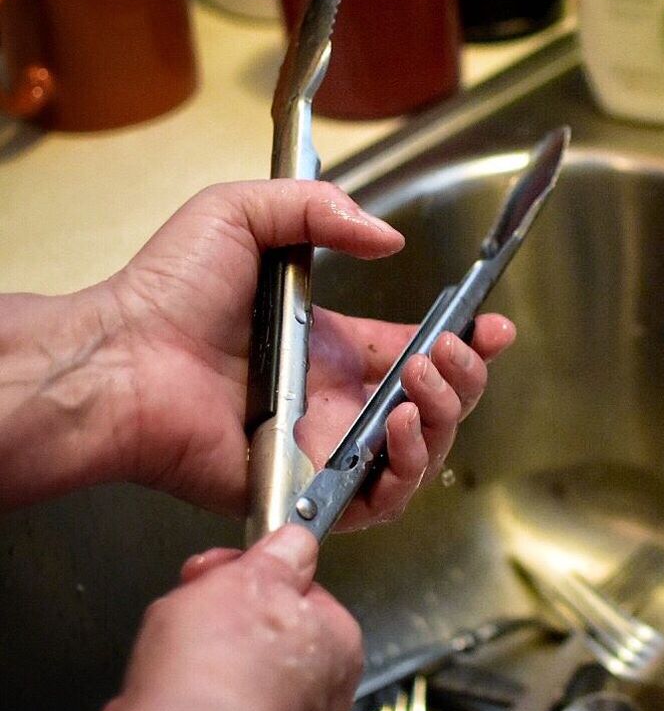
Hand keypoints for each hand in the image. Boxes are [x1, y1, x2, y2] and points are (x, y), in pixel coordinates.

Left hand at [95, 179, 514, 525]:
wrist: (124, 358)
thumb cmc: (169, 292)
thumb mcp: (243, 214)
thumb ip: (319, 210)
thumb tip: (389, 241)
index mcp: (332, 348)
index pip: (417, 354)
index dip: (465, 343)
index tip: (493, 325)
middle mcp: (337, 402)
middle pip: (437, 404)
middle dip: (466, 376)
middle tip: (452, 350)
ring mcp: (327, 449)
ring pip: (423, 452)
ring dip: (445, 415)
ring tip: (423, 379)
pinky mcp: (310, 490)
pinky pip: (384, 500)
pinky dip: (409, 467)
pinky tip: (401, 425)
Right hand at [101, 527, 360, 710]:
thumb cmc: (222, 671)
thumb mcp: (252, 576)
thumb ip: (278, 555)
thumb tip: (296, 544)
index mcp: (338, 642)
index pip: (297, 594)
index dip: (249, 575)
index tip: (217, 571)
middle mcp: (322, 698)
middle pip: (263, 639)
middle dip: (218, 623)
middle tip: (186, 614)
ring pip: (230, 685)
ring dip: (197, 670)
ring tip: (170, 666)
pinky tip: (164, 707)